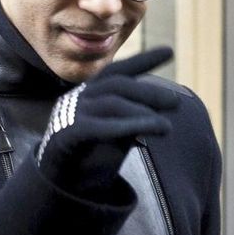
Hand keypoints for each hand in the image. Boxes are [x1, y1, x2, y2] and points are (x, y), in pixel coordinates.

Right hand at [36, 47, 178, 197]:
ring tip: (167, 127)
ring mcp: (72, 113)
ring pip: (112, 103)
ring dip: (143, 113)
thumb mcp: (117, 133)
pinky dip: (126, 127)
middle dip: (149, 91)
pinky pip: (99, 127)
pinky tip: (148, 129)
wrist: (58, 183)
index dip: (144, 59)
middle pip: (118, 84)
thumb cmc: (90, 154)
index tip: (169, 51)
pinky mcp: (68, 134)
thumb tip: (164, 110)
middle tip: (175, 102)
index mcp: (92, 92)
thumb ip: (134, 118)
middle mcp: (81, 96)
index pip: (119, 70)